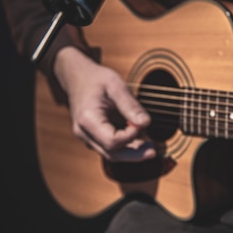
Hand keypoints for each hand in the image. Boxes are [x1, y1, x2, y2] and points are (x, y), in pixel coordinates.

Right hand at [54, 46, 155, 161]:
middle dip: (134, 154)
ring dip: (132, 153)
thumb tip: (145, 123)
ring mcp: (88, 137)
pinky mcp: (94, 137)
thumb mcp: (116, 85)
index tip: (143, 123)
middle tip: (154, 151)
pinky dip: (126, 146)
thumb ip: (130, 105)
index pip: (111, 140)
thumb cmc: (96, 79)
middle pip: (111, 153)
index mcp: (87, 119)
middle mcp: (84, 133)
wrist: (78, 78)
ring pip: (111, 153)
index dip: (130, 136)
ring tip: (152, 146)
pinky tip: (142, 141)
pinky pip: (111, 147)